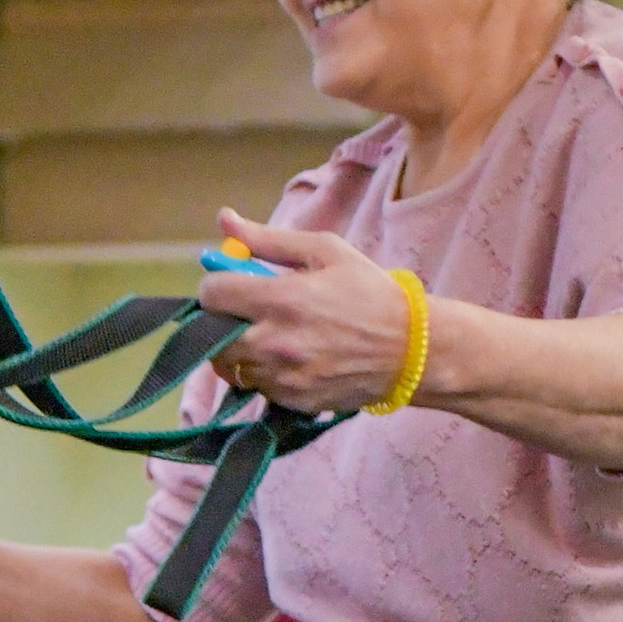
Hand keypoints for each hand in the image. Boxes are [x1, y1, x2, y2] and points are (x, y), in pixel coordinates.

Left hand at [197, 211, 429, 418]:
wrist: (411, 349)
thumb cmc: (370, 292)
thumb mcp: (325, 251)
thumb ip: (268, 239)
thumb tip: (224, 220)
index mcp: (281, 299)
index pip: (212, 295)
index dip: (216, 285)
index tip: (232, 284)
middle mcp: (275, 343)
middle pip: (211, 336)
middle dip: (221, 320)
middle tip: (247, 312)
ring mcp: (282, 377)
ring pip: (230, 365)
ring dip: (239, 348)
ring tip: (270, 334)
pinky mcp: (291, 401)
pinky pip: (256, 387)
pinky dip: (262, 372)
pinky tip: (289, 357)